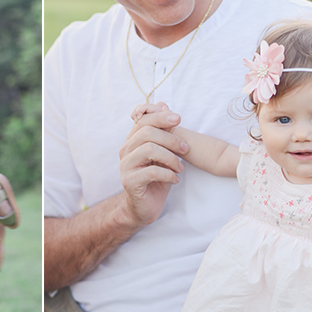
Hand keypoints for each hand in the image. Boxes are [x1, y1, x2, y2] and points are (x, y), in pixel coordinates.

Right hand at [117, 104, 187, 227]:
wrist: (145, 207)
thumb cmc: (156, 179)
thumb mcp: (164, 152)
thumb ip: (163, 131)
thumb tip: (163, 104)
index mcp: (132, 141)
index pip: (143, 119)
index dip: (160, 116)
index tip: (178, 119)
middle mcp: (126, 151)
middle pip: (146, 132)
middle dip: (170, 138)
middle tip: (185, 149)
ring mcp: (126, 166)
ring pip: (149, 150)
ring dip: (170, 158)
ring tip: (180, 168)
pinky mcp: (130, 182)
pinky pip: (151, 172)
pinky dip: (168, 174)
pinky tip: (175, 179)